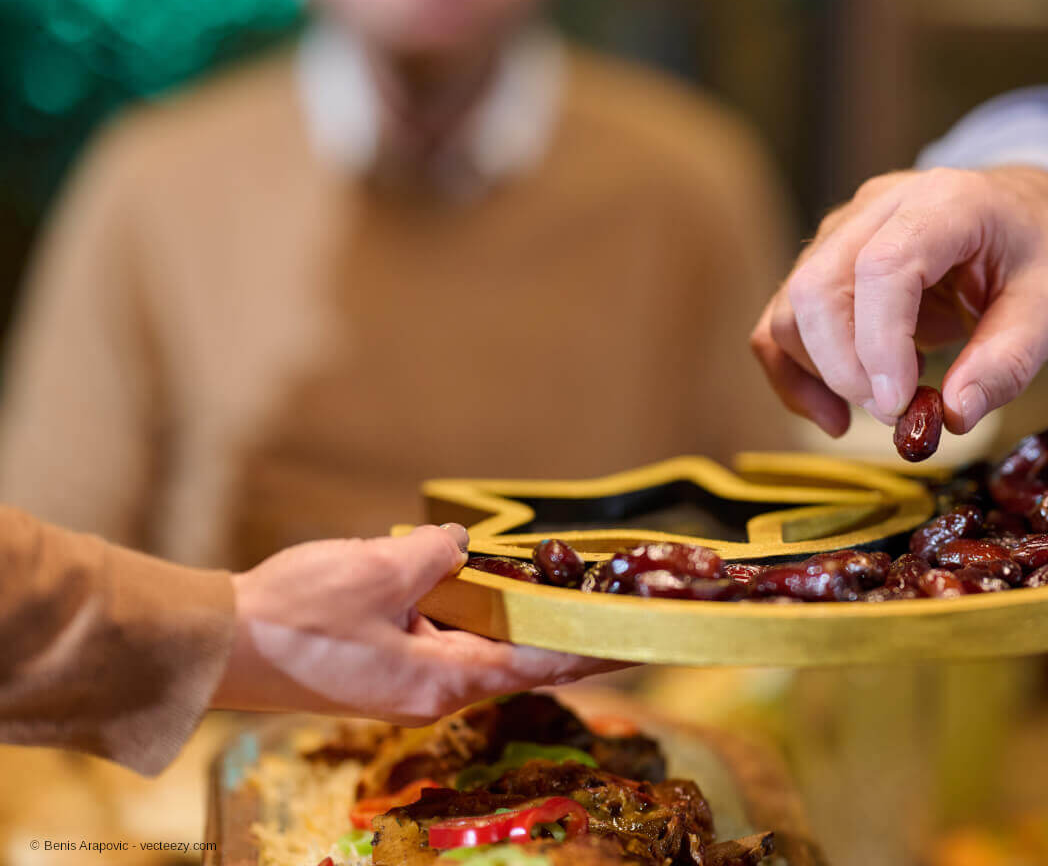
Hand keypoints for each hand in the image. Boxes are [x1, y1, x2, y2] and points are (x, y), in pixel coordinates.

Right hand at [212, 524, 624, 724]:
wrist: (215, 643)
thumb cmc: (297, 615)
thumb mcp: (381, 568)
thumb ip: (438, 555)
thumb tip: (456, 547)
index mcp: (442, 681)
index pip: (540, 668)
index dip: (593, 651)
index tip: (638, 642)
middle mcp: (430, 693)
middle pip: (511, 657)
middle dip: (552, 625)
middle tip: (595, 592)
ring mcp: (401, 684)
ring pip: (471, 643)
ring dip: (499, 612)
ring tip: (534, 576)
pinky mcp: (375, 669)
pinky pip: (435, 637)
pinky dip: (457, 610)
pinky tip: (453, 574)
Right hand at [751, 166, 1047, 436]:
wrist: (1016, 214)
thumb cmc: (1032, 256)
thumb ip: (1008, 360)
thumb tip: (954, 414)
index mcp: (944, 203)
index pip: (883, 267)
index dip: (880, 343)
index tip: (900, 405)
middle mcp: (878, 207)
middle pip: (817, 287)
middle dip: (845, 369)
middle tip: (898, 414)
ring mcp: (839, 232)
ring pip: (791, 308)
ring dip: (823, 375)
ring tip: (885, 408)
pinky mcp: (820, 263)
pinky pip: (780, 323)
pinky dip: (795, 375)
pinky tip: (833, 414)